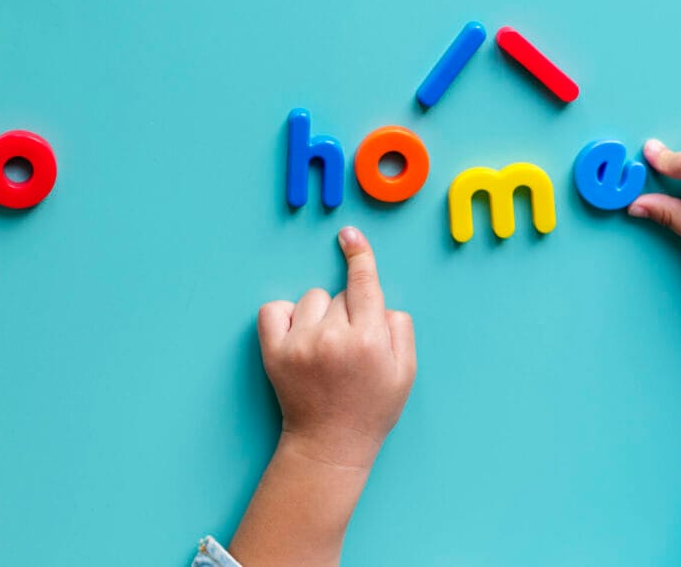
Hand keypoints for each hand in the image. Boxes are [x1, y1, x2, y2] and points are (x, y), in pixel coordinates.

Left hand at [256, 227, 416, 470]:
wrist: (330, 445)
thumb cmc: (371, 408)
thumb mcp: (406, 371)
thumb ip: (399, 328)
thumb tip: (377, 300)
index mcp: (367, 340)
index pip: (364, 283)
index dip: (359, 255)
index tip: (349, 235)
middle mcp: (332, 337)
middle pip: (342, 294)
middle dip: (351, 311)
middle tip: (352, 346)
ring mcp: (300, 344)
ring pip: (313, 299)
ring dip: (321, 314)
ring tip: (326, 347)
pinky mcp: (274, 353)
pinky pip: (274, 309)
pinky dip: (286, 315)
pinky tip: (298, 335)